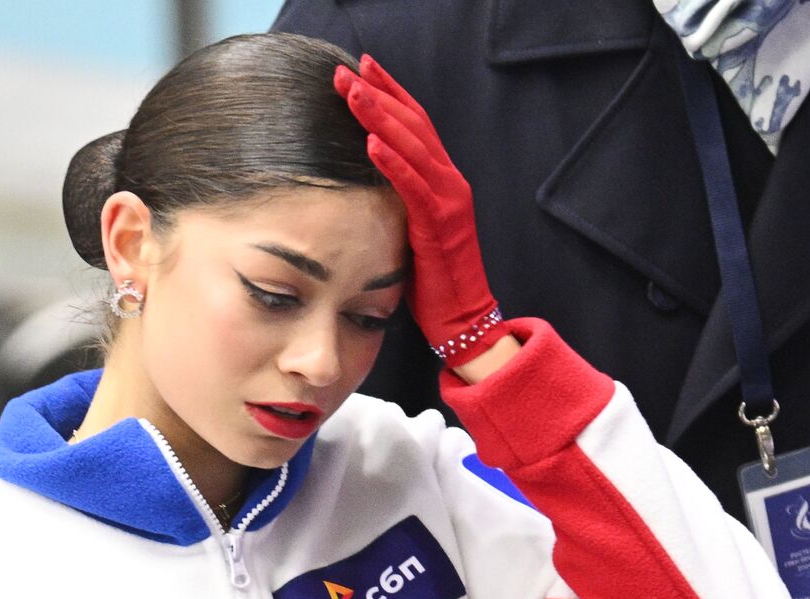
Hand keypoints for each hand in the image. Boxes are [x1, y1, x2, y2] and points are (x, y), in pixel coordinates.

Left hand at [335, 55, 506, 369]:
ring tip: (351, 93)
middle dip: (379, 94)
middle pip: (413, 124)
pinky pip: (414, 187)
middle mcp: (450, 182)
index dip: (390, 92)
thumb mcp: (411, 229)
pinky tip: (370, 142)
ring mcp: (449, 203)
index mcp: (443, 180)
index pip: (415, 124)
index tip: (361, 68)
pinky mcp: (440, 227)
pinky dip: (393, 162)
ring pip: (413, 147)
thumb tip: (363, 182)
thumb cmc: (433, 280)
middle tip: (345, 71)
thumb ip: (398, 200)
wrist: (464, 319)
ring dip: (380, 117)